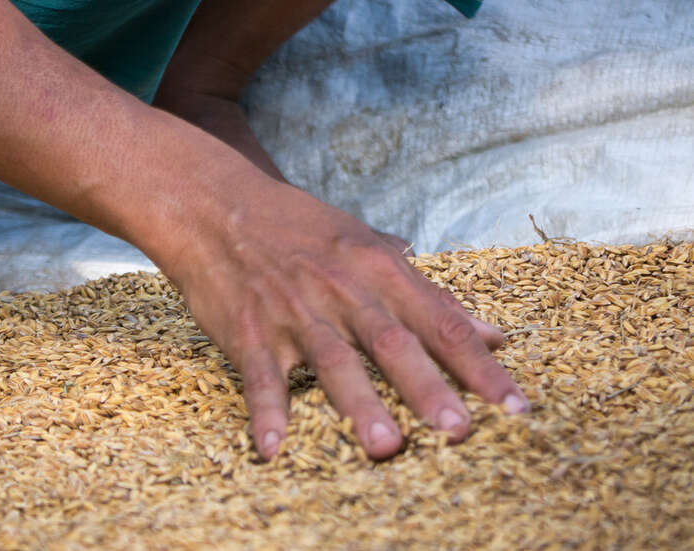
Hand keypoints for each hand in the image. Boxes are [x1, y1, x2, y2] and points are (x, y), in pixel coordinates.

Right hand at [165, 178, 528, 459]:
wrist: (218, 207)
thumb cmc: (298, 228)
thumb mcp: (367, 245)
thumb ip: (426, 291)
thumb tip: (489, 331)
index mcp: (377, 268)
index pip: (441, 321)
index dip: (480, 365)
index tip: (515, 406)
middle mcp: (342, 290)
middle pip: (393, 343)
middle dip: (428, 389)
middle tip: (460, 433)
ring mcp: (293, 311)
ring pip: (333, 360)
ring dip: (359, 404)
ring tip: (385, 446)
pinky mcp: (248, 330)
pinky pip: (260, 376)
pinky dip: (267, 411)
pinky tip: (272, 448)